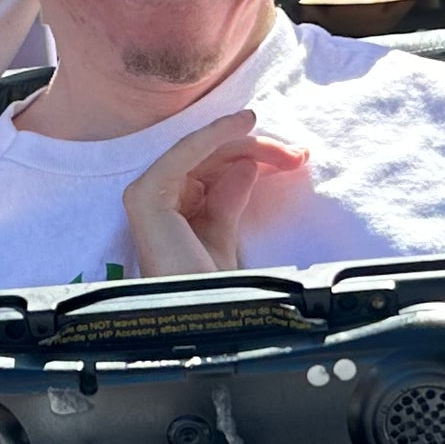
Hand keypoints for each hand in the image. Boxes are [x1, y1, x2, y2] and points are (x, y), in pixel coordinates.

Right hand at [122, 109, 309, 276]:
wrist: (202, 319)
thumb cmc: (209, 288)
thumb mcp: (225, 235)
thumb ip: (230, 201)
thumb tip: (245, 167)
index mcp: (171, 211)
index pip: (211, 170)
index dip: (252, 159)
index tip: (294, 159)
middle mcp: (157, 200)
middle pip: (208, 158)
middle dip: (256, 150)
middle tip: (299, 155)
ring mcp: (148, 196)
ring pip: (201, 151)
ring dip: (245, 142)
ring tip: (286, 149)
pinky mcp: (146, 196)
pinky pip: (185, 154)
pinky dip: (214, 135)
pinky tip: (242, 124)